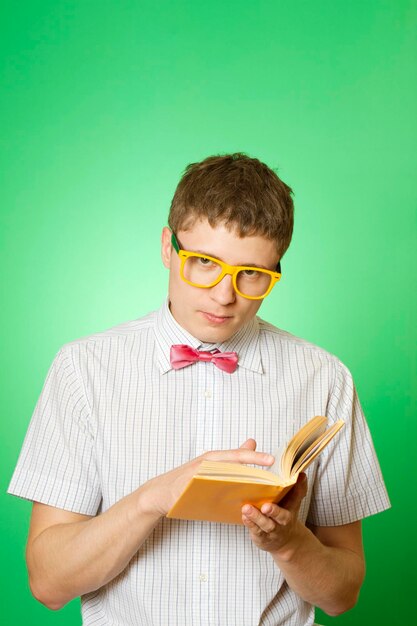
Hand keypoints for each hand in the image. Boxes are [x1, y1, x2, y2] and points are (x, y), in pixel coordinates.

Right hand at [141, 439, 273, 516]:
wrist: (160, 493)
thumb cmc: (187, 479)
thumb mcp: (210, 465)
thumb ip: (232, 457)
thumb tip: (252, 443)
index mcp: (212, 458)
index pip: (236, 455)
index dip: (254, 457)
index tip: (272, 459)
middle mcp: (205, 463)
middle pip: (230, 461)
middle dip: (250, 461)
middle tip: (270, 462)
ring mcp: (195, 475)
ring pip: (220, 475)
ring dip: (238, 479)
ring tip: (258, 485)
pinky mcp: (187, 488)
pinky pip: (206, 492)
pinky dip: (219, 495)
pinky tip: (233, 505)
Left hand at [241, 473, 307, 555]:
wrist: (286, 542)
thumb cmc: (286, 516)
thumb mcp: (293, 503)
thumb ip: (297, 489)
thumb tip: (302, 474)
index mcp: (290, 511)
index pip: (294, 501)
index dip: (295, 493)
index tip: (292, 483)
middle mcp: (282, 522)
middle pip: (280, 517)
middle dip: (274, 512)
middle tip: (266, 506)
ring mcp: (271, 531)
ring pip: (265, 525)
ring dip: (256, 517)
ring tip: (246, 508)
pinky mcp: (261, 537)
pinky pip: (256, 531)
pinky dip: (250, 524)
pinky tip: (244, 516)